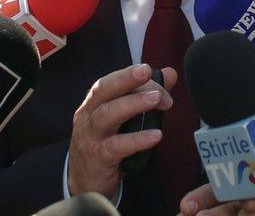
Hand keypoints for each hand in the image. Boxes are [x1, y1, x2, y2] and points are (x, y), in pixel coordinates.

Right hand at [67, 64, 175, 198]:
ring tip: (156, 99)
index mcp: (93, 103)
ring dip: (132, 104)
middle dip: (125, 79)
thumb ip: (146, 94)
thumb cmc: (105, 144)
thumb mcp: (123, 118)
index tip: (152, 73)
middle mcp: (88, 116)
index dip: (131, 75)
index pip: (110, 82)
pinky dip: (137, 139)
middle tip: (147, 71)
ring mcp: (91, 137)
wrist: (84, 182)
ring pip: (107, 115)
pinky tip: (155, 135)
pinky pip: (117, 147)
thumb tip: (170, 74)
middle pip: (103, 91)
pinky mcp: (99, 158)